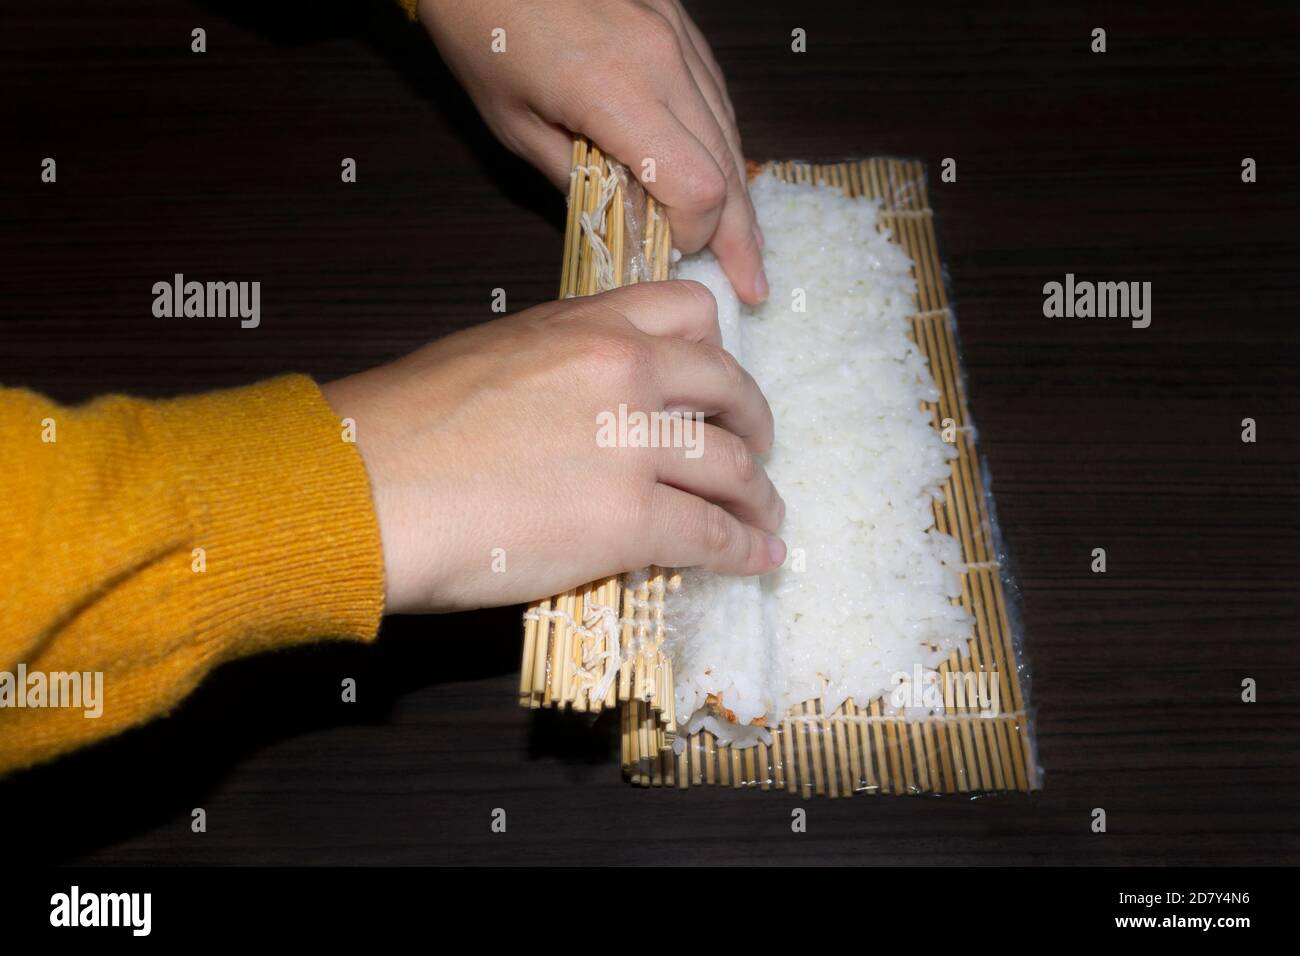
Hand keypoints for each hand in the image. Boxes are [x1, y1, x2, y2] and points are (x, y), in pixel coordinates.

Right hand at [321, 282, 784, 613]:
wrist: (364, 485)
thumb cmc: (399, 426)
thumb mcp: (489, 357)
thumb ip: (557, 368)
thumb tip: (587, 408)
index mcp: (584, 323)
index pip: (690, 311)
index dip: (716, 351)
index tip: (716, 384)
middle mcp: (623, 369)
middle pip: (729, 387)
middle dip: (753, 422)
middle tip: (756, 449)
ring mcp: (632, 443)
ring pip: (733, 466)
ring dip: (757, 495)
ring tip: (764, 515)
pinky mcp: (630, 517)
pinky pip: (712, 533)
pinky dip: (744, 547)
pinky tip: (757, 556)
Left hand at [418, 0, 766, 304]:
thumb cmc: (483, 31)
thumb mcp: (512, 125)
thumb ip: (576, 180)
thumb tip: (624, 222)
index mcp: (616, 93)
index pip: (695, 186)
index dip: (695, 232)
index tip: (676, 254)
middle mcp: (663, 60)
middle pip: (728, 164)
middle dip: (739, 232)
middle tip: (753, 282)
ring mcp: (677, 33)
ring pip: (728, 128)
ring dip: (737, 188)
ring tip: (743, 239)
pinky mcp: (677, 18)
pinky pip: (713, 92)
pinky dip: (719, 140)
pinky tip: (721, 172)